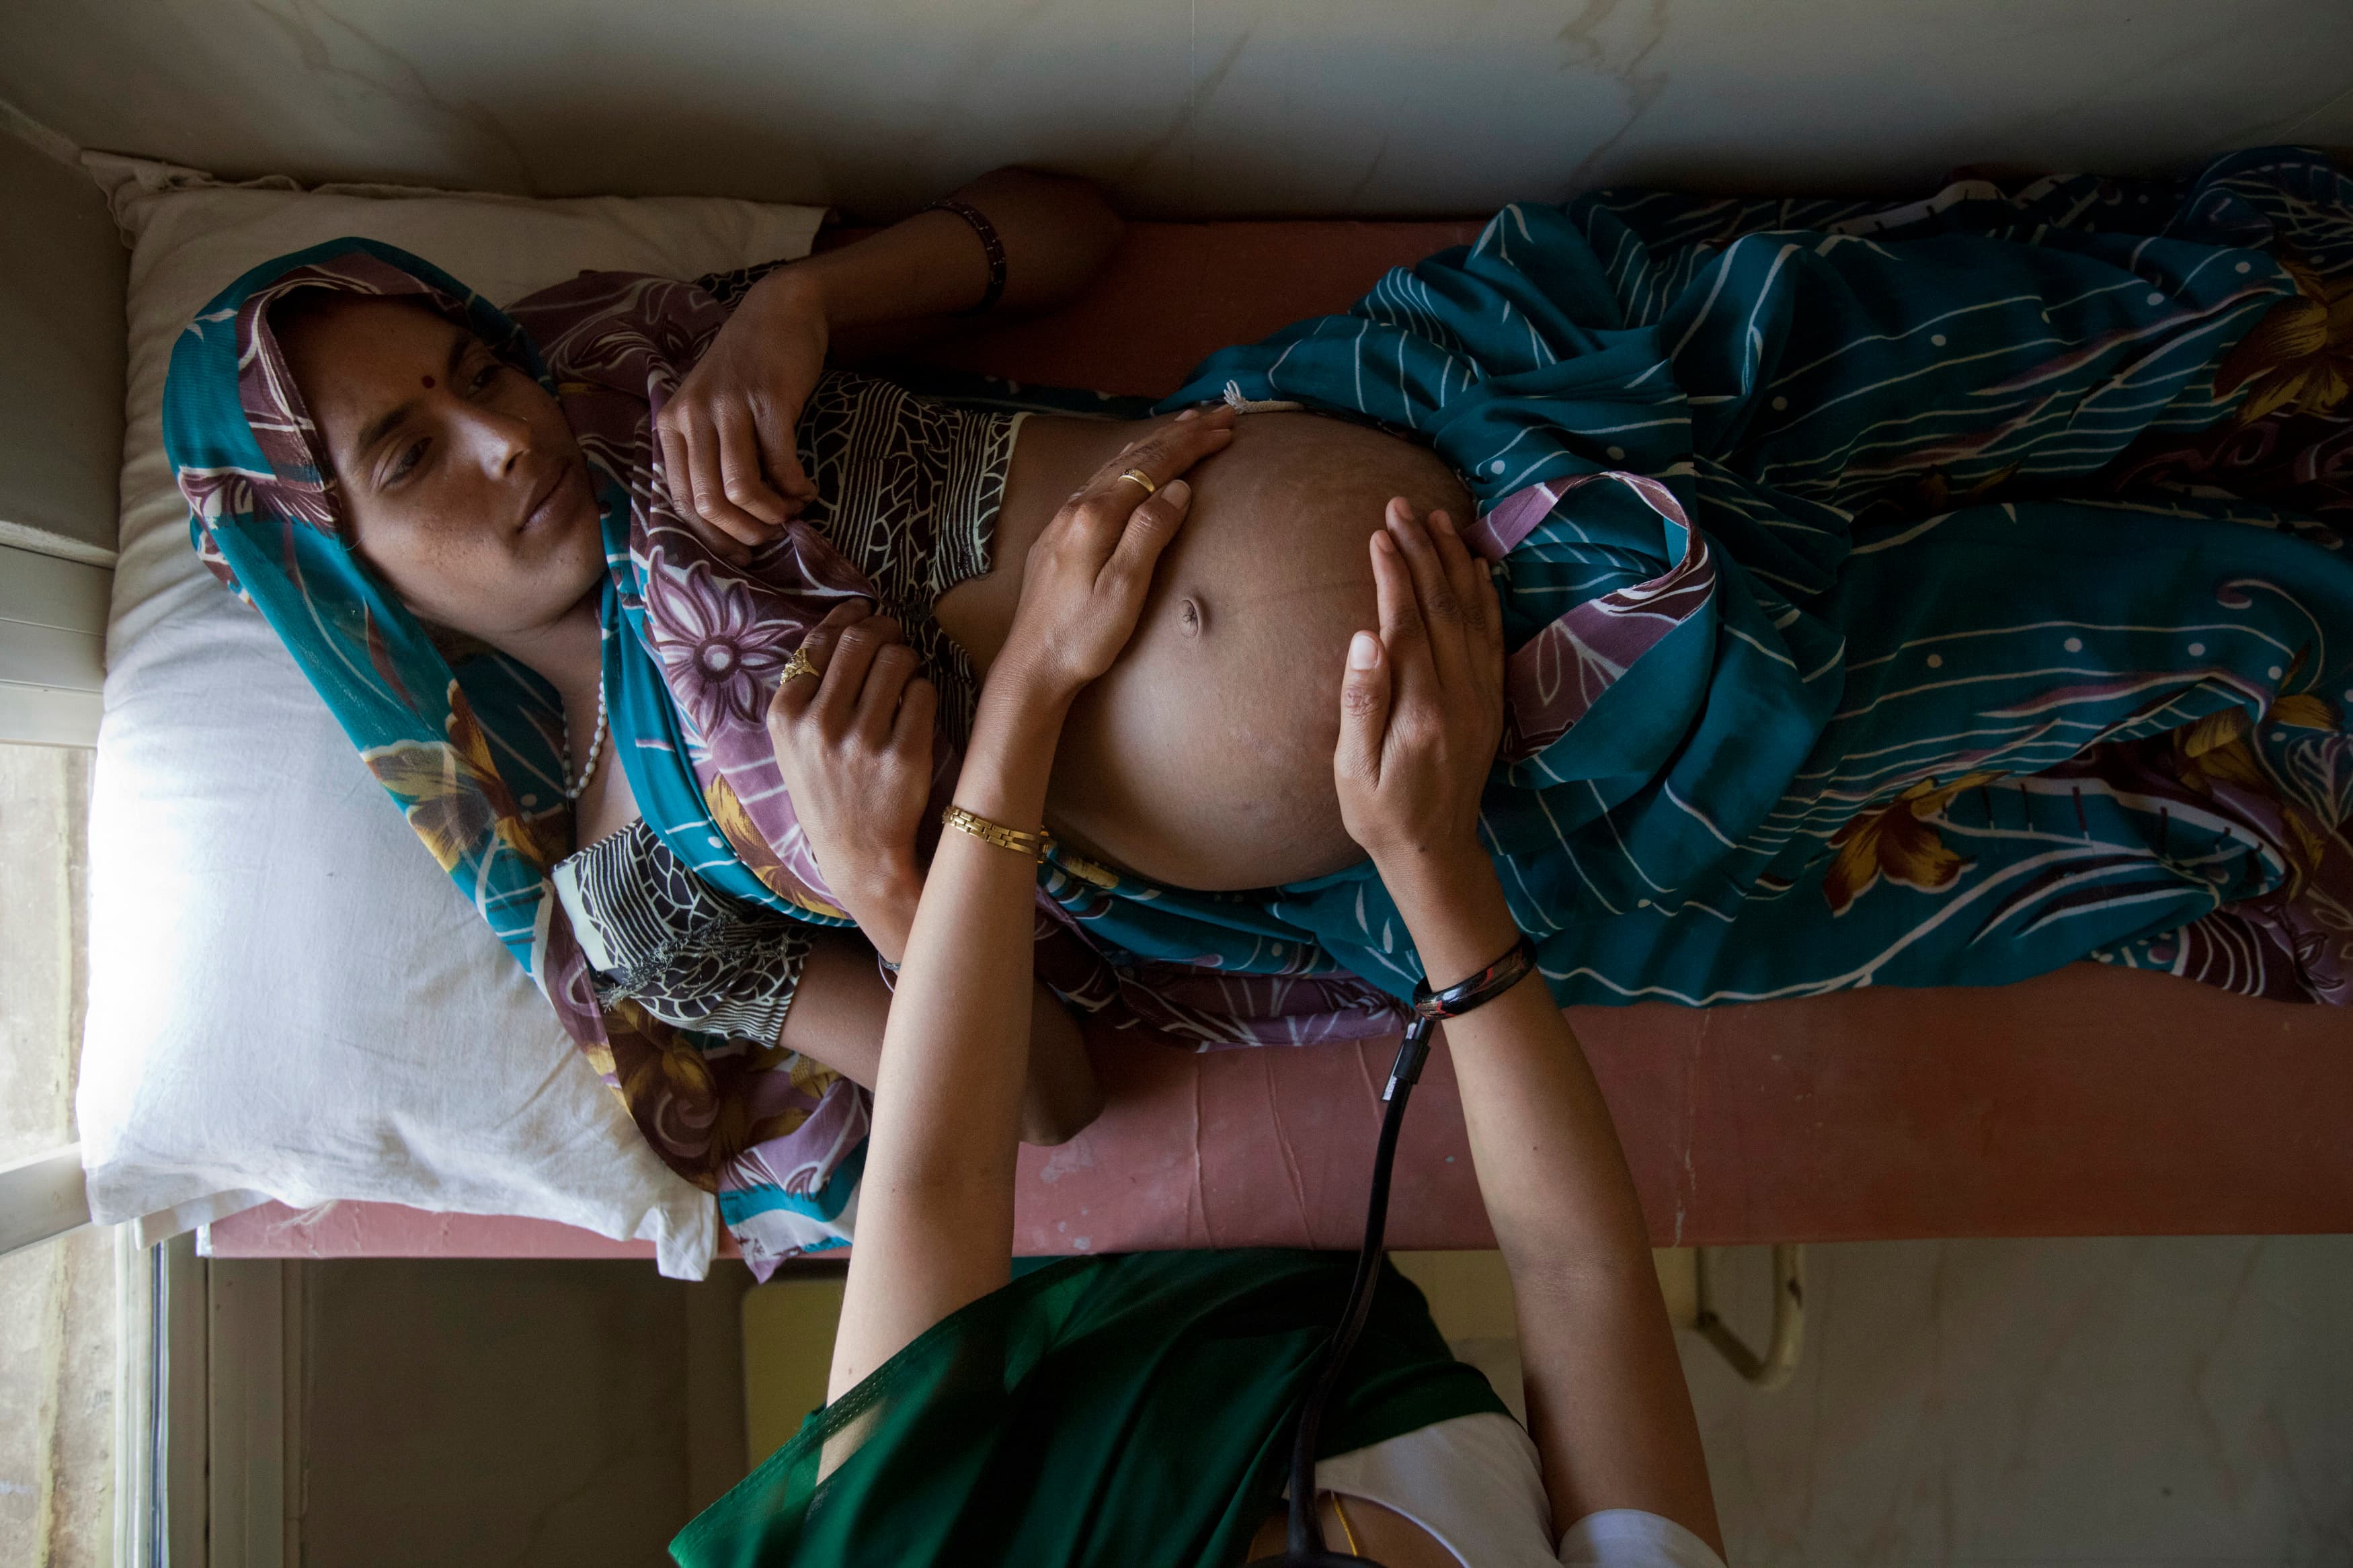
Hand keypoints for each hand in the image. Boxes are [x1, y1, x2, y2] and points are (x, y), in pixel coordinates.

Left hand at [657, 270, 827, 563]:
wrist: (779, 311)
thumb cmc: (746, 369)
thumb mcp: (709, 407)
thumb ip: (705, 452)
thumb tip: (724, 517)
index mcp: (673, 424)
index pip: (680, 499)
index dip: (711, 537)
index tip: (740, 553)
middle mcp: (693, 415)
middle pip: (708, 501)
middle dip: (743, 532)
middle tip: (769, 536)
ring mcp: (730, 407)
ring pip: (741, 489)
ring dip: (772, 513)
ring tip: (792, 512)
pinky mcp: (769, 401)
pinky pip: (781, 464)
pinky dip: (796, 488)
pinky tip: (807, 490)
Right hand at [767, 602, 935, 959]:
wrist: (859, 855)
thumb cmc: (828, 790)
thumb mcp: (795, 742)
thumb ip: (810, 687)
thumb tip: (846, 620)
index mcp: (786, 716)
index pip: (820, 641)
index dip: (849, 618)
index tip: (865, 614)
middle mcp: (820, 725)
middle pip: (862, 640)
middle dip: (885, 629)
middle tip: (895, 636)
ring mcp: (862, 741)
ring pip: (897, 660)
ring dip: (908, 657)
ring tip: (907, 672)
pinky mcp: (905, 755)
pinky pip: (923, 693)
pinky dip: (923, 691)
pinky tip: (916, 707)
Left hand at [991, 406, 1234, 705]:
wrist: (1031, 666)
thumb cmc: (1083, 638)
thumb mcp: (1124, 591)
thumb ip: (1148, 534)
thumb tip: (1178, 488)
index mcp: (1095, 517)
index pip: (1152, 467)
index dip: (1191, 446)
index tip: (1226, 429)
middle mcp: (1076, 507)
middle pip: (1135, 457)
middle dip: (1179, 434)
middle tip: (1218, 414)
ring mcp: (1063, 518)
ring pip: (1116, 465)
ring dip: (1154, 442)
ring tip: (1185, 424)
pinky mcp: (1059, 534)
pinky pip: (1101, 479)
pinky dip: (1129, 461)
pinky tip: (1135, 460)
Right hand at [1333, 499, 1505, 894]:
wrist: (1435, 851)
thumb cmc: (1380, 813)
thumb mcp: (1352, 769)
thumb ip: (1360, 702)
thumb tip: (1365, 638)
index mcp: (1421, 709)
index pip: (1407, 622)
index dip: (1393, 574)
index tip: (1377, 534)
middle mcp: (1460, 695)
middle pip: (1443, 605)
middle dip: (1422, 550)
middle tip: (1401, 506)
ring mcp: (1481, 696)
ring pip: (1472, 612)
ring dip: (1454, 561)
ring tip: (1438, 518)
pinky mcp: (1490, 700)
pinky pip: (1491, 635)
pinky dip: (1485, 595)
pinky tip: (1476, 566)